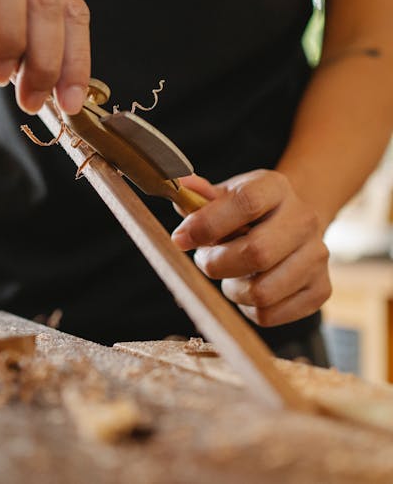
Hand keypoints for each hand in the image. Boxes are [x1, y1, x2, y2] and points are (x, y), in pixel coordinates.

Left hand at [171, 170, 330, 326]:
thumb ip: (199, 197)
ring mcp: (317, 256)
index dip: (208, 224)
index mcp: (277, 187)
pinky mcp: (320, 290)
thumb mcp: (226, 196)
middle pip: (257, 252)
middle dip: (217, 264)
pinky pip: (269, 315)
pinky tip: (250, 287)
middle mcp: (304, 219)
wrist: (295, 224)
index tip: (181, 238)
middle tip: (206, 260)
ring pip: (262, 292)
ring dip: (232, 290)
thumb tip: (180, 185)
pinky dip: (248, 308)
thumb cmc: (250, 212)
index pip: (246, 203)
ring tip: (231, 275)